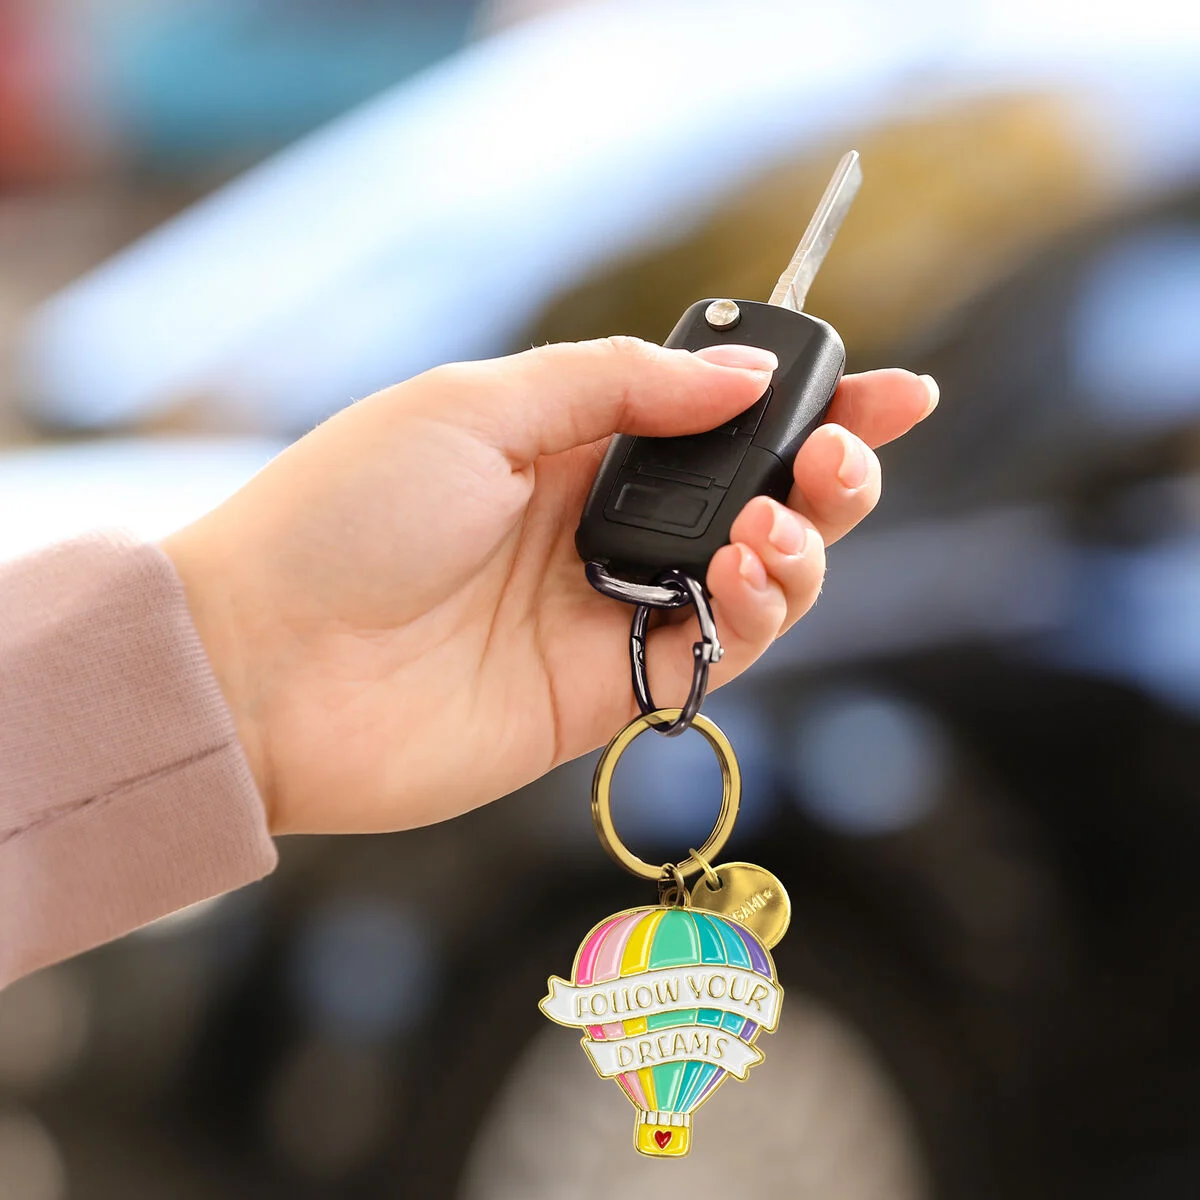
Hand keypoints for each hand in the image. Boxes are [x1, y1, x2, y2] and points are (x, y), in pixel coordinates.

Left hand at [162, 338, 936, 834]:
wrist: (266, 666)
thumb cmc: (345, 515)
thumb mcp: (478, 407)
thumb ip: (615, 386)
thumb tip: (742, 378)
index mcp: (567, 442)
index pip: (713, 414)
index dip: (806, 401)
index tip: (892, 389)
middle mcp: (598, 526)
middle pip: (755, 498)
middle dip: (828, 473)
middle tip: (844, 456)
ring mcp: (607, 611)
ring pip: (756, 579)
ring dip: (799, 546)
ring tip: (771, 526)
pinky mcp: (605, 693)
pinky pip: (718, 653)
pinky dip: (756, 614)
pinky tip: (738, 576)